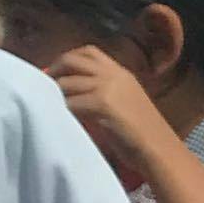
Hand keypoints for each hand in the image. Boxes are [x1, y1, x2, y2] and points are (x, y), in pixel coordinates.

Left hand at [40, 43, 172, 173]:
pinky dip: (60, 109)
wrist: (160, 151)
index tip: (57, 73)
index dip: (68, 59)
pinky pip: (70, 102)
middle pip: (73, 60)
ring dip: (53, 93)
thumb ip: (104, 93)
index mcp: (121, 73)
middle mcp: (114, 74)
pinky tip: (56, 118)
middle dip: (54, 70)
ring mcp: (108, 87)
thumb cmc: (144, 136)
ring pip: (67, 82)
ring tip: (47, 105)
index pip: (89, 52)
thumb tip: (74, 92)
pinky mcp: (102, 104)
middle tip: (43, 86)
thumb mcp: (125, 104)